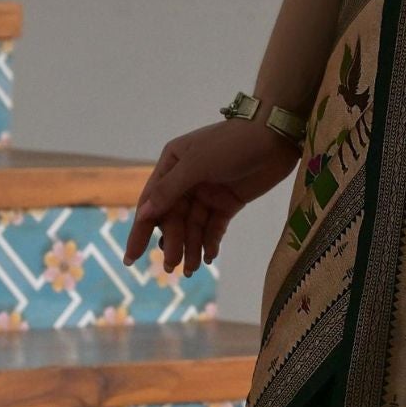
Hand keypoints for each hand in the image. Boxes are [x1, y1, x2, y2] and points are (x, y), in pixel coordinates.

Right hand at [126, 116, 300, 277]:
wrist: (275, 136)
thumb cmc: (231, 144)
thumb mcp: (197, 164)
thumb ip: (170, 190)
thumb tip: (143, 214)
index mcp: (172, 164)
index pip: (151, 202)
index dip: (140, 231)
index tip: (131, 258)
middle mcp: (186, 179)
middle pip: (173, 218)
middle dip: (173, 242)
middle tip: (173, 268)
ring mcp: (208, 191)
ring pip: (193, 226)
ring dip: (191, 247)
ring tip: (191, 269)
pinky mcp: (229, 201)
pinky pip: (214, 226)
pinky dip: (210, 242)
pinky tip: (208, 257)